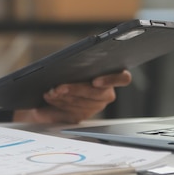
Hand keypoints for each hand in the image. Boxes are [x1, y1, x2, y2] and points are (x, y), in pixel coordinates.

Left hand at [12, 70, 131, 124]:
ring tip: (51, 91)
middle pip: (96, 94)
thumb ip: (78, 61)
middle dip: (75, 90)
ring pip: (82, 104)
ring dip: (63, 97)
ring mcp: (95, 106)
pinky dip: (59, 104)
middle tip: (59, 87)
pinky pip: (73, 112)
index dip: (111, 79)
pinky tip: (50, 98)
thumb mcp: (74, 60)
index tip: (95, 81)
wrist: (56, 81)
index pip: (123, 78)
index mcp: (111, 76)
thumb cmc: (69, 68)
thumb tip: (75, 60)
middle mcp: (106, 93)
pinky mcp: (82, 115)